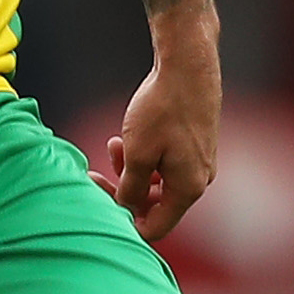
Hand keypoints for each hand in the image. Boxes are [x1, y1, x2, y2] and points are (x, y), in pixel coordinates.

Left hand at [98, 22, 219, 244]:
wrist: (188, 66)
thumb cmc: (163, 109)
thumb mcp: (137, 154)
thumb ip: (130, 189)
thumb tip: (126, 207)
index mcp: (188, 189)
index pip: (156, 227)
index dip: (125, 222)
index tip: (99, 205)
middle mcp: (198, 179)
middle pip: (155, 204)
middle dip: (123, 191)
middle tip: (94, 175)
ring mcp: (199, 161)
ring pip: (157, 181)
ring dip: (131, 170)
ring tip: (113, 144)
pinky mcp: (195, 144)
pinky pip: (165, 162)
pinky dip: (144, 155)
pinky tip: (125, 137)